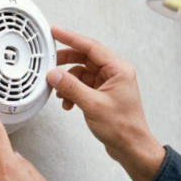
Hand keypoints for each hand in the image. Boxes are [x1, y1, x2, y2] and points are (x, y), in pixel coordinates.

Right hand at [48, 26, 165, 180]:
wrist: (131, 148)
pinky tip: (67, 102)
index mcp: (118, 69)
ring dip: (68, 82)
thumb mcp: (92, 105)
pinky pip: (82, 86)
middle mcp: (115, 74)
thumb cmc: (122, 128)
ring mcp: (108, 85)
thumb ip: (71, 87)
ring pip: (81, 74)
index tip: (55, 32)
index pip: (91, 47)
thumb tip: (54, 74)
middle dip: (65, 62)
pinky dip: (72, 92)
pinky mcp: (102, 95)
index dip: (71, 38)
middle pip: (85, 58)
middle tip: (49, 63)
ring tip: (59, 92)